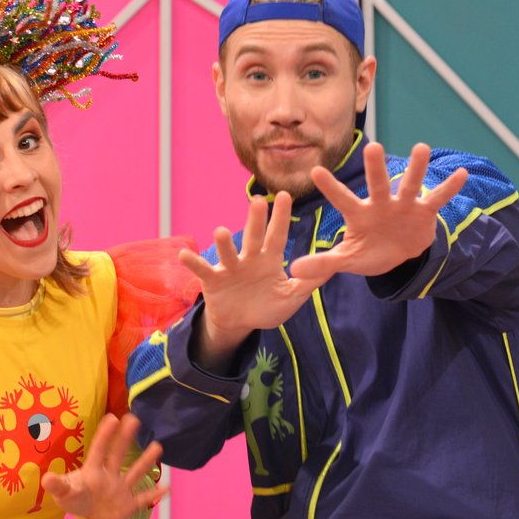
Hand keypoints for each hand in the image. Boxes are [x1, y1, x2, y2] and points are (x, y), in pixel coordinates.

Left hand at [42, 414, 166, 518]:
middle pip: (118, 454)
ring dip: (146, 462)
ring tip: (158, 445)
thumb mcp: (64, 494)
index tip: (113, 417)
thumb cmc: (74, 497)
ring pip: (135, 473)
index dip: (105, 435)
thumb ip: (58, 486)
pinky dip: (154, 495)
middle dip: (125, 438)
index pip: (99, 449)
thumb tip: (46, 478)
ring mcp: (121, 488)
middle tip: (134, 418)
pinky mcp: (128, 504)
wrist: (87, 513)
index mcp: (93, 470)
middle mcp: (110, 475)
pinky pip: (143, 499)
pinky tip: (167, 487)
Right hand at [180, 192, 328, 360]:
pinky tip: (184, 254)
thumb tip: (333, 268)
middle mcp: (249, 259)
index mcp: (269, 260)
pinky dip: (193, 263)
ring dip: (223, 242)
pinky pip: (202, 269)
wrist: (240, 322)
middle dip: (255, 220)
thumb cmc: (266, 307)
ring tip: (221, 231)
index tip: (285, 195)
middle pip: (252, 237)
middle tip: (258, 199)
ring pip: (227, 252)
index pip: (276, 235)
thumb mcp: (291, 298)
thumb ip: (309, 283)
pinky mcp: (212, 280)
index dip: (281, 217)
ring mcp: (229, 268)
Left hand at [290, 142, 466, 279]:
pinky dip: (449, 188)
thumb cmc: (368, 251)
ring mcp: (403, 205)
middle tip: (372, 147)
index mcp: (358, 214)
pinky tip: (461, 174)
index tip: (315, 170)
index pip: (341, 199)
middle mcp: (380, 204)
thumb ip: (323, 262)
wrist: (399, 254)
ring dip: (416, 168)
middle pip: (377, 185)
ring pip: (409, 184)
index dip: (329, 187)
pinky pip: (437, 199)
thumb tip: (293, 269)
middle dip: (375, 168)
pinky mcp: (424, 212)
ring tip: (422, 147)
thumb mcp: (346, 260)